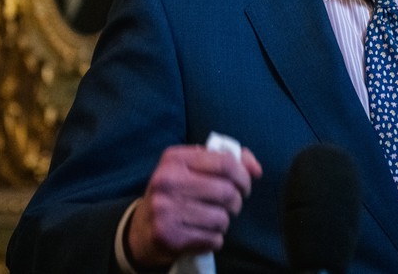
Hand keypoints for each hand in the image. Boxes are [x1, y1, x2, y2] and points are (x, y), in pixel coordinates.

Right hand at [125, 144, 262, 267]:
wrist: (141, 229)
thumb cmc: (175, 194)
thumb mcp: (193, 169)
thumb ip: (226, 161)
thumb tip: (256, 168)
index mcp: (175, 159)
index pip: (225, 163)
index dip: (243, 175)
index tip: (243, 184)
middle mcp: (167, 181)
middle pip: (227, 192)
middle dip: (236, 201)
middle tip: (230, 204)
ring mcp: (166, 210)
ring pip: (222, 218)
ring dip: (223, 222)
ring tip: (211, 219)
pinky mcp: (169, 237)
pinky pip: (213, 239)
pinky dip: (214, 239)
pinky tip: (202, 233)